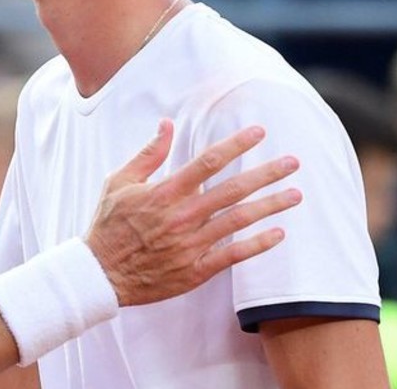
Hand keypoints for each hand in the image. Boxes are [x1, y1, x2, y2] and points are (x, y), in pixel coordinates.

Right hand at [85, 120, 302, 306]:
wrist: (100, 273)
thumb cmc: (109, 224)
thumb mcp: (119, 182)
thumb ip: (148, 154)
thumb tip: (167, 124)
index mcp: (163, 192)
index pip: (207, 162)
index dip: (236, 144)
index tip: (259, 132)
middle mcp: (181, 216)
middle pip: (232, 189)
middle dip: (266, 173)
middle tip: (293, 162)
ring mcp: (190, 244)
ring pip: (238, 220)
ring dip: (270, 205)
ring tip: (296, 194)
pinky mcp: (195, 270)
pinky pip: (233, 255)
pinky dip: (257, 244)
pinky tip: (278, 233)